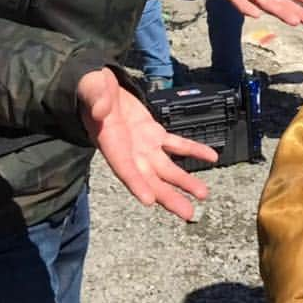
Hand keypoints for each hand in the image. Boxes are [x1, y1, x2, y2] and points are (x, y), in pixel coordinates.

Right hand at [77, 68, 212, 220]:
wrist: (99, 87)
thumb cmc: (91, 89)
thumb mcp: (90, 88)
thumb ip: (96, 99)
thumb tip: (101, 110)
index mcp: (110, 142)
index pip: (124, 167)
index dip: (135, 183)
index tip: (148, 201)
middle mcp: (129, 151)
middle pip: (150, 179)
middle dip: (168, 197)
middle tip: (188, 215)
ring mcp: (143, 145)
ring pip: (166, 168)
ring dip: (184, 182)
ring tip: (203, 196)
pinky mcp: (154, 134)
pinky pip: (177, 145)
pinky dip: (194, 150)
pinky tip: (212, 157)